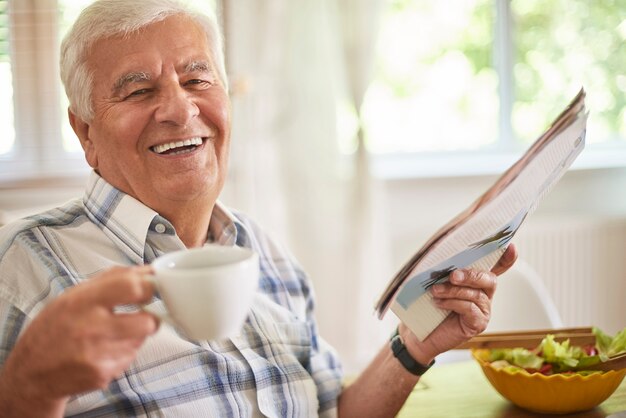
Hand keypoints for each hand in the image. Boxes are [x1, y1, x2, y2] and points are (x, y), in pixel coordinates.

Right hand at [0, 265, 157, 414]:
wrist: (31, 372)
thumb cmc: (55, 327)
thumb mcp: (74, 294)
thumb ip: (113, 280)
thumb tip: (149, 271)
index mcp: (83, 301)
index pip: (131, 287)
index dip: (149, 286)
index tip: (151, 288)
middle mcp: (91, 328)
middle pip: (147, 321)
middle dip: (150, 317)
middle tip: (140, 315)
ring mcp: (97, 355)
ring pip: (140, 341)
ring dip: (135, 336)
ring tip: (111, 334)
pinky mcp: (102, 374)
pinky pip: (129, 358)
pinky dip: (123, 353)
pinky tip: (103, 351)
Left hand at [400, 244, 517, 363]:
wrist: (418, 334)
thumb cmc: (426, 305)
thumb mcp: (434, 283)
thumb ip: (442, 270)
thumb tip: (438, 254)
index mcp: (476, 280)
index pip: (496, 266)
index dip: (506, 257)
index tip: (511, 246)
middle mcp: (484, 294)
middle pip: (489, 279)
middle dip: (472, 275)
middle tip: (453, 275)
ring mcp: (483, 310)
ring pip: (476, 294)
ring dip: (454, 290)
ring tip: (435, 290)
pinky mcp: (478, 324)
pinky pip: (470, 308)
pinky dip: (453, 303)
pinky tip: (439, 303)